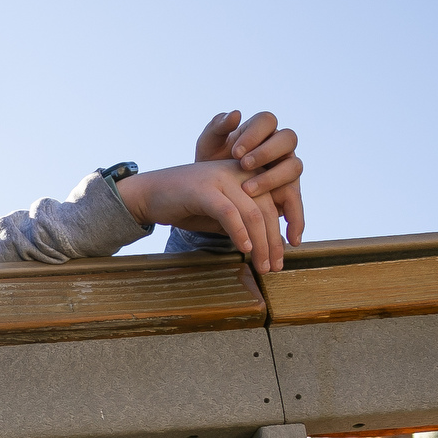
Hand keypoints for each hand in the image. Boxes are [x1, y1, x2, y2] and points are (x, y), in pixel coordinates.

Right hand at [117, 158, 293, 271]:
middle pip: (267, 209)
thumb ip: (244, 220)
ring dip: (260, 244)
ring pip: (252, 213)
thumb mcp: (222, 210)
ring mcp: (221, 178)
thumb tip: (268, 243)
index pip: (279, 198)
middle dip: (274, 241)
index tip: (289, 250)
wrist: (148, 193)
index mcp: (248, 173)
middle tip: (275, 266)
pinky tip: (244, 249)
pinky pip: (229, 213)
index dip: (289, 224)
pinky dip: (239, 232)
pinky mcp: (204, 189)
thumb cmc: (186, 204)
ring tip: (262, 266)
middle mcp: (239, 171)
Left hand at [195, 108, 305, 245]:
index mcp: (261, 130)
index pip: (267, 121)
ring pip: (294, 168)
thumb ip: (217, 128)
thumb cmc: (210, 163)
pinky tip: (287, 233)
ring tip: (248, 192)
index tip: (235, 150)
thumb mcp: (208, 145)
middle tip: (243, 165)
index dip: (254, 133)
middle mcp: (279, 147)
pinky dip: (295, 218)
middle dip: (266, 152)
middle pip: (287, 140)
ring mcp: (287, 168)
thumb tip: (236, 114)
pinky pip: (297, 201)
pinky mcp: (289, 191)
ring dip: (273, 179)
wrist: (210, 192)